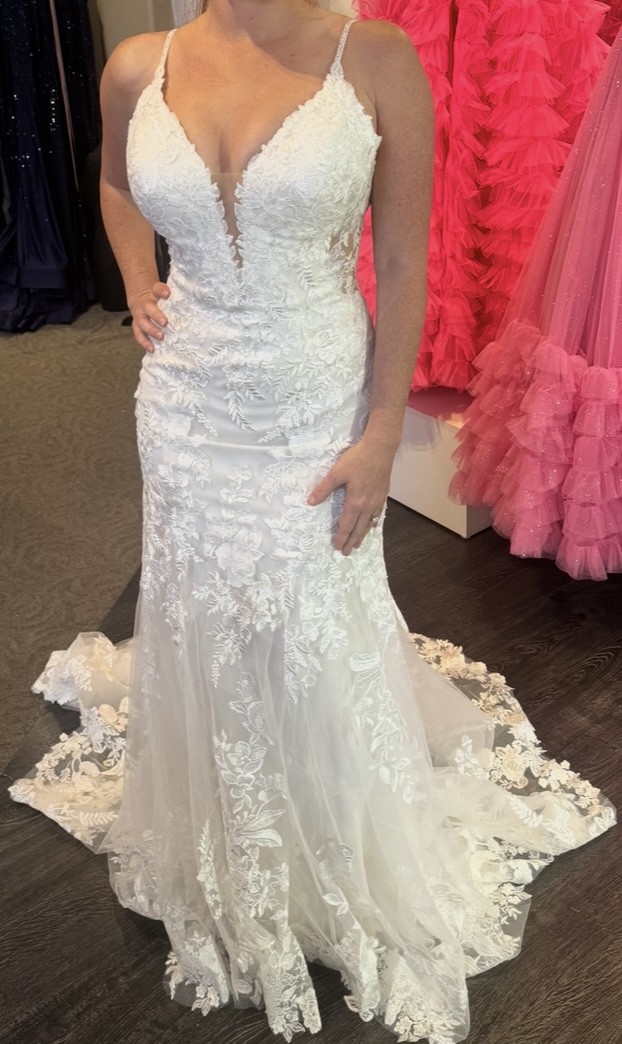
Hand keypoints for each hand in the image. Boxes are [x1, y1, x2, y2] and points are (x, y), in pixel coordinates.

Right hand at [128, 281, 169, 351]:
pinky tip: (152, 349)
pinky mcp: (137, 326)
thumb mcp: (166, 296)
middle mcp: (145, 304)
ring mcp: (139, 315)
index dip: (161, 291)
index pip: (157, 289)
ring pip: (142, 322)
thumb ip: (176, 299)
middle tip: (165, 322)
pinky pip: (138, 334)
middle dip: (156, 315)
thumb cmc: (160, 301)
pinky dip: (144, 342)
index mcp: (154, 294)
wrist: (141, 301)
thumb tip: (196, 305)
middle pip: (148, 308)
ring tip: (160, 337)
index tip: (167, 294)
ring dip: (151, 330)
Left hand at [307, 438, 393, 554]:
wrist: (380, 448)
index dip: (341, 537)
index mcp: (355, 502)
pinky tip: (372, 524)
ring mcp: (377, 500)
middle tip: (347, 552)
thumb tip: (311, 502)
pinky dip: (373, 522)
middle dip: (352, 541)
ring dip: (362, 535)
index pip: (346, 525)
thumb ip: (323, 488)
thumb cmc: (357, 459)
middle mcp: (367, 505)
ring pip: (369, 523)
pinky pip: (378, 514)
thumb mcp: (336, 472)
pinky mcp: (383, 494)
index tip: (338, 547)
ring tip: (358, 543)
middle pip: (359, 528)